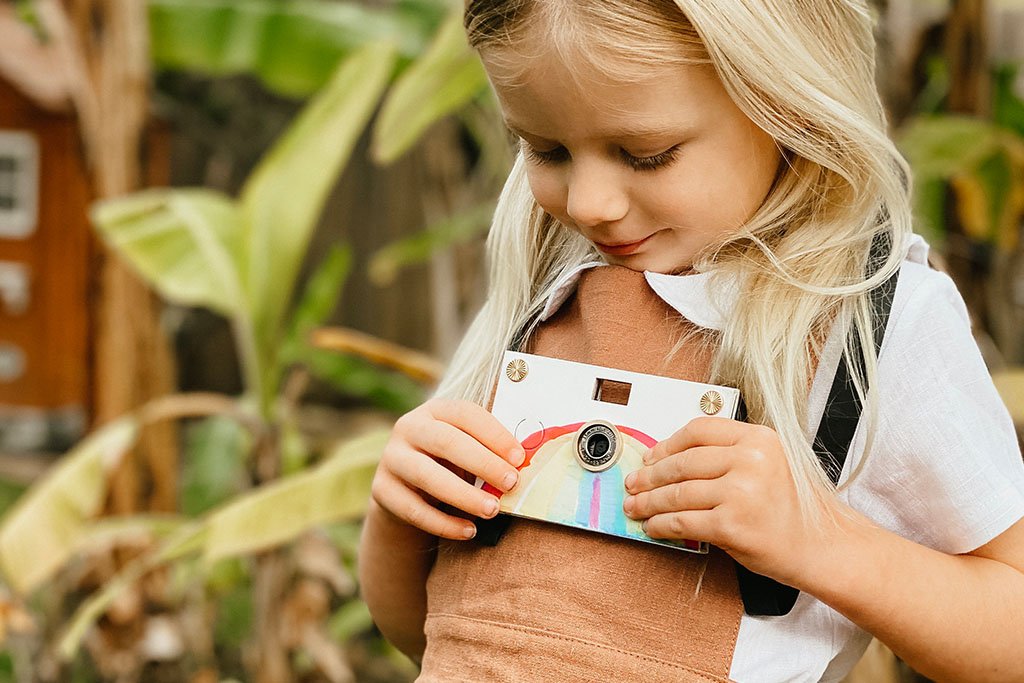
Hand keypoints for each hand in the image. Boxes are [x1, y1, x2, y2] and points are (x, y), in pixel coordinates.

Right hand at [371, 398, 524, 540]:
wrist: (407, 492)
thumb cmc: (450, 465)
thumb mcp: (467, 449)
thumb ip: (490, 451)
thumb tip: (525, 465)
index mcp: (435, 410)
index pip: (465, 414)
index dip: (494, 435)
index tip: (520, 458)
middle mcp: (409, 427)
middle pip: (446, 441)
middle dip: (483, 463)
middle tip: (511, 484)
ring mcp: (391, 458)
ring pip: (427, 476)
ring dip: (464, 495)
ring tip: (492, 511)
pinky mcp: (381, 490)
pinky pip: (413, 509)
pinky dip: (444, 523)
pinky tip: (469, 531)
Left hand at [622, 416, 838, 585]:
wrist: (823, 546)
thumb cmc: (795, 508)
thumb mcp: (770, 462)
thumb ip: (730, 454)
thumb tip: (672, 460)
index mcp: (758, 439)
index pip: (699, 430)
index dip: (667, 444)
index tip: (651, 456)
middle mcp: (750, 461)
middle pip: (683, 462)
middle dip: (651, 475)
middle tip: (635, 483)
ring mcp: (740, 493)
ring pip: (678, 493)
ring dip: (650, 502)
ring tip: (636, 506)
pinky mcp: (731, 526)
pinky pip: (683, 522)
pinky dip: (662, 524)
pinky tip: (653, 526)